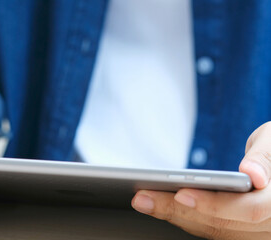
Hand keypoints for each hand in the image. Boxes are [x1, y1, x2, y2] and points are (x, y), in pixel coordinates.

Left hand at [131, 122, 270, 239]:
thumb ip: (263, 157)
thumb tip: (251, 174)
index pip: (249, 210)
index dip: (212, 205)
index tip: (181, 194)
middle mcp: (269, 226)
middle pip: (220, 223)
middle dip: (177, 210)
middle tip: (142, 197)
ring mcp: (255, 233)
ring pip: (212, 230)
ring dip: (174, 216)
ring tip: (143, 200)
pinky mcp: (240, 232)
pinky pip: (211, 230)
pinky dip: (185, 218)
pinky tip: (160, 206)